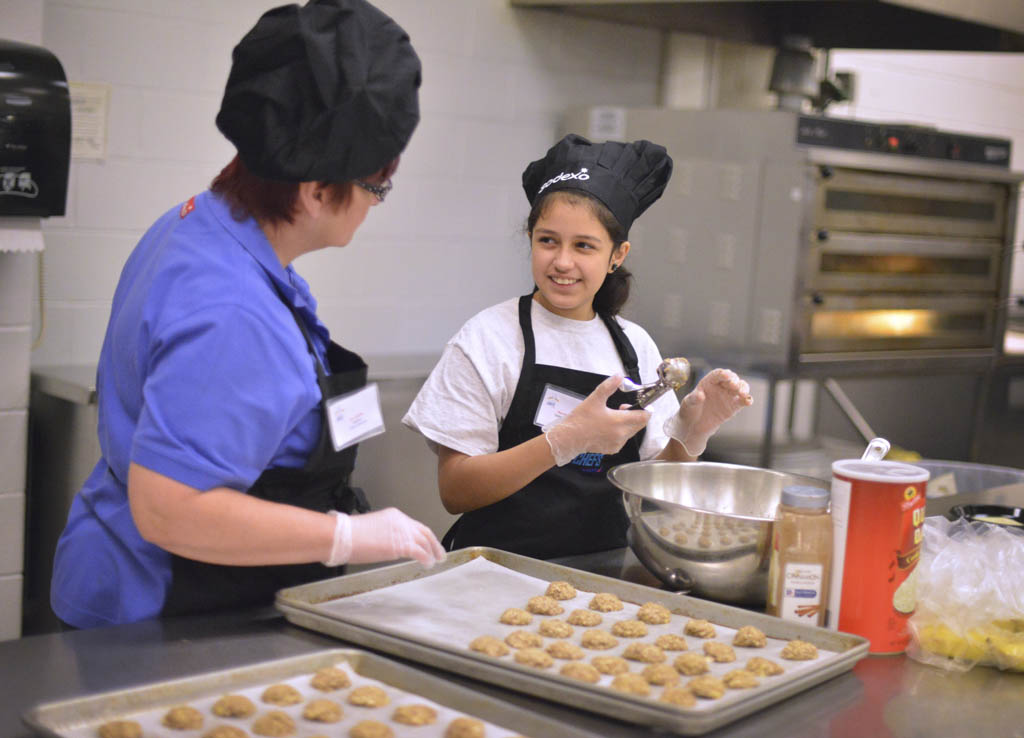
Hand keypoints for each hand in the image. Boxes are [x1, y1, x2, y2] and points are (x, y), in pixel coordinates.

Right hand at [324, 508, 445, 567]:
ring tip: (435, 561)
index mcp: (393, 515)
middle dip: (434, 543)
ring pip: (425, 541)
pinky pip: (420, 552)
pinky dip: (427, 559)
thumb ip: (384, 534)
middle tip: (439, 553)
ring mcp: (402, 532)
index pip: (414, 525)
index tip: (427, 543)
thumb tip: (387, 544)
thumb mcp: (371, 529)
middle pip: (424, 531)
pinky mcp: (401, 545)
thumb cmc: (348, 535)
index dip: (424, 535)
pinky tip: (428, 564)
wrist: (342, 536)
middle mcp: (401, 521)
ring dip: (433, 552)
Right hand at [544, 374, 649, 465]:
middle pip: (640, 424)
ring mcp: (618, 443)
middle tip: (622, 408)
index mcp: (619, 421)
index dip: (645, 409)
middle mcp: (621, 434)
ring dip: (628, 424)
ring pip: (632, 431)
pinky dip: (620, 432)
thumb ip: (608, 387)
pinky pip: (623, 439)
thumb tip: (619, 377)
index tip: (638, 404)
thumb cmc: (580, 420)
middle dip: (635, 415)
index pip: (644, 416)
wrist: (569, 439)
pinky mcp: (613, 449)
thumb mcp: (594, 399)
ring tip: (613, 418)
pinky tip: (608, 428)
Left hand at [664, 368, 751, 456]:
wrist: (695, 424)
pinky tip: (748, 401)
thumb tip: (700, 395)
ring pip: (740, 387)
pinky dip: (747, 400)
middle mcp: (721, 386)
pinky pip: (743, 401)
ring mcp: (729, 395)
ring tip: (743, 394)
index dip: (723, 374)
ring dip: (743, 388)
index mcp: (709, 381)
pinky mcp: (734, 405)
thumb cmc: (690, 409)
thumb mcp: (688, 403)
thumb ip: (694, 398)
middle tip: (734, 386)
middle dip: (734, 381)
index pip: (717, 374)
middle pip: (732, 379)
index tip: (726, 376)